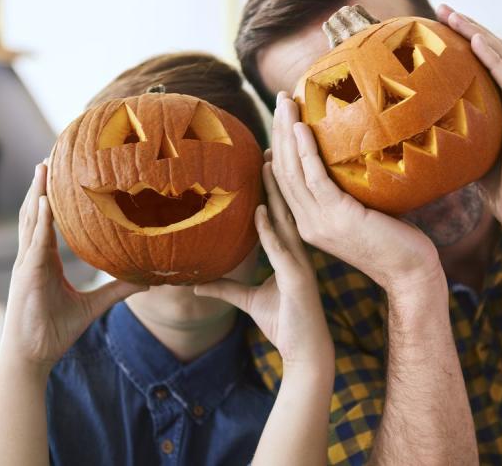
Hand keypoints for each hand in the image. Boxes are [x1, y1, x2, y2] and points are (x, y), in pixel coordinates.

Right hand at [0, 163, 146, 371]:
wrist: (33, 356)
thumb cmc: (55, 331)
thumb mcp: (93, 306)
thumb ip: (117, 290)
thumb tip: (147, 282)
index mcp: (44, 260)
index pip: (48, 221)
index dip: (51, 197)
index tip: (59, 172)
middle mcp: (32, 257)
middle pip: (35, 213)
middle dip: (41, 185)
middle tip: (48, 156)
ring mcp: (27, 265)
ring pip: (31, 222)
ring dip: (36, 194)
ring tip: (43, 167)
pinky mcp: (27, 276)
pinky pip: (35, 244)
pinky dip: (40, 223)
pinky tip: (44, 204)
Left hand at [195, 161, 332, 366]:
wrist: (306, 353)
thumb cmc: (284, 324)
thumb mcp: (248, 301)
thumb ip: (225, 288)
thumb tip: (195, 285)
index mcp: (292, 253)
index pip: (283, 212)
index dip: (275, 186)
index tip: (265, 158)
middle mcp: (298, 252)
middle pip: (288, 207)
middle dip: (279, 178)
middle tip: (269, 146)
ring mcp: (300, 264)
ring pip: (287, 221)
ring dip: (276, 193)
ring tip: (265, 165)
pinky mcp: (298, 279)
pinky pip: (281, 250)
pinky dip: (270, 230)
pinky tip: (261, 211)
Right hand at [270, 93, 444, 297]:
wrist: (409, 272)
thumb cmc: (393, 240)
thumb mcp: (360, 211)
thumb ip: (346, 191)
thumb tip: (352, 157)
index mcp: (308, 222)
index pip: (283, 180)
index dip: (278, 145)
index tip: (279, 119)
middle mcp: (306, 223)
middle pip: (281, 170)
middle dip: (278, 130)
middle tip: (281, 97)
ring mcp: (319, 222)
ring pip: (292, 170)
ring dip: (287, 131)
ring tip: (286, 101)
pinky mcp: (337, 217)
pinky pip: (314, 177)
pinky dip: (305, 150)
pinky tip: (303, 127)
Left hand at [437, 4, 501, 245]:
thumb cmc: (499, 189)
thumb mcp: (470, 151)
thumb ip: (455, 132)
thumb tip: (415, 126)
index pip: (491, 61)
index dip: (469, 38)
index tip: (440, 23)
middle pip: (497, 51)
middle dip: (470, 26)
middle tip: (441, 8)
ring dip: (478, 32)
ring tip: (452, 15)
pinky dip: (494, 57)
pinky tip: (475, 41)